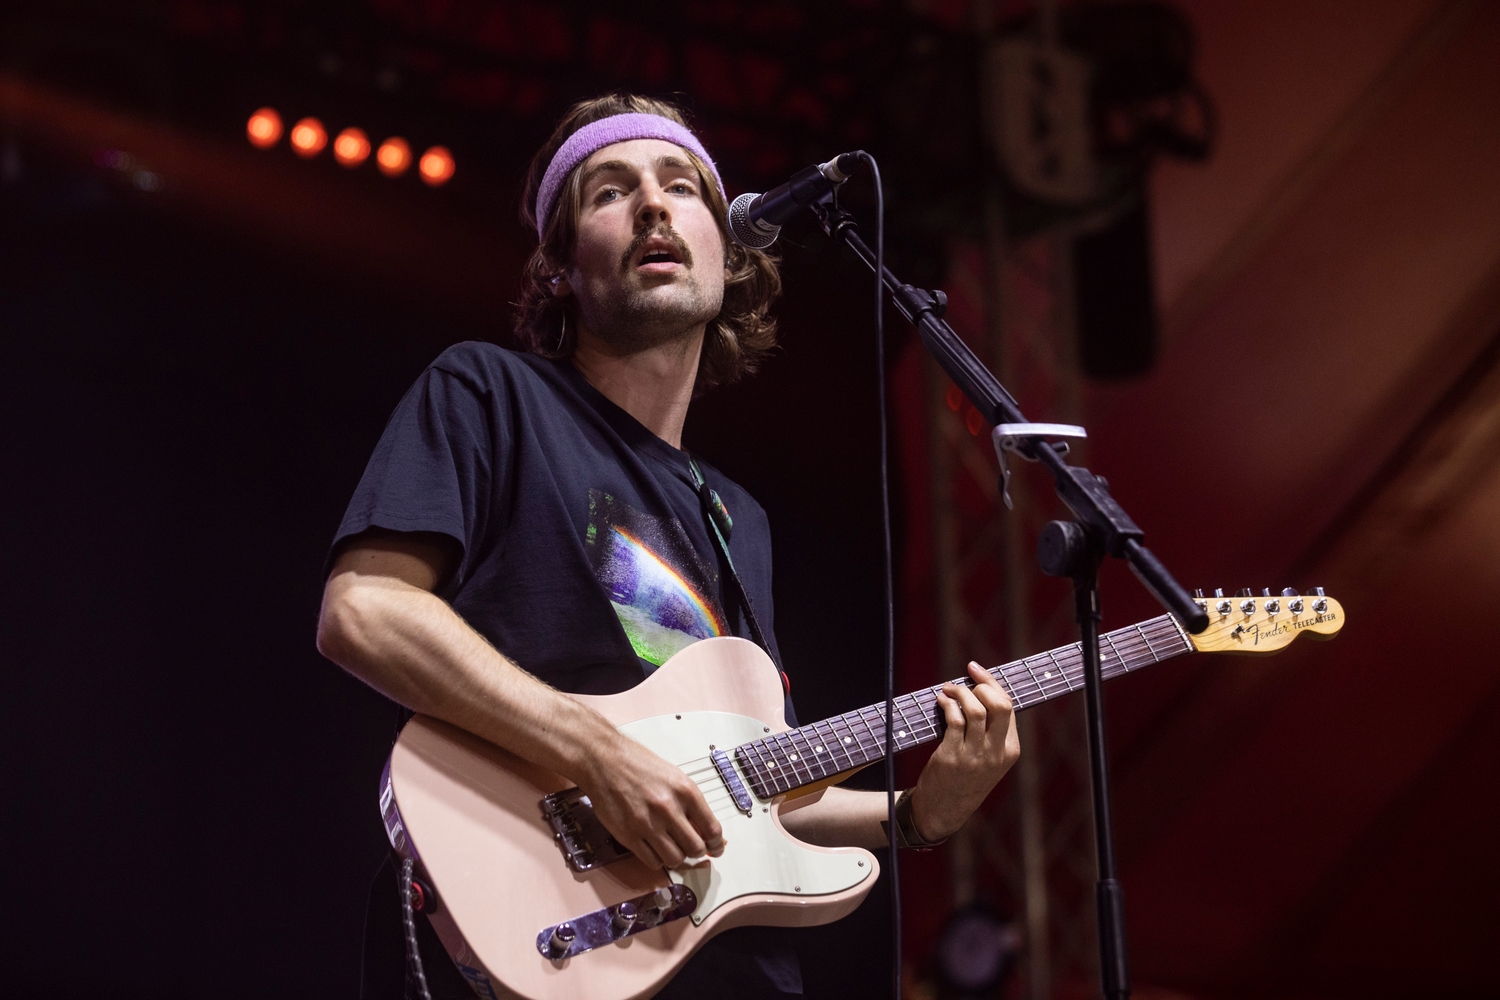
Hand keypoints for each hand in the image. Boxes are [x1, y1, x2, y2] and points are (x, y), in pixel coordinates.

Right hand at [573, 731, 725, 870]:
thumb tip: (707, 830)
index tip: (716, 847)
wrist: (605, 761)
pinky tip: (654, 847)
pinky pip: (652, 862)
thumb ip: (691, 804)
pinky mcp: (629, 836)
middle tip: (691, 846)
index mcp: (685, 791)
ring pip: (675, 859)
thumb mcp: (674, 777)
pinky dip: (657, 859)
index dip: (717, 844)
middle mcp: (668, 808)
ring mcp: (648, 824)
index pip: (712, 829)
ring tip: (671, 846)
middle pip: (696, 849)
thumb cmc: (638, 765)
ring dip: (677, 857)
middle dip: (697, 851)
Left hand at [908, 661, 1019, 842]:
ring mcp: (974, 755)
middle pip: (999, 705)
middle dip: (981, 685)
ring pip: (975, 710)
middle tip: (965, 681)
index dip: (991, 684)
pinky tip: (941, 702)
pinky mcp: (952, 756)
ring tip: (948, 689)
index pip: (1008, 706)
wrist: (946, 808)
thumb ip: (992, 730)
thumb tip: (982, 688)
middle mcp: (996, 753)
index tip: (976, 669)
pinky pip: (953, 720)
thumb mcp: (990, 757)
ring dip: (960, 692)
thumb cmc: (967, 776)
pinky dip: (947, 704)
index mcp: (1010, 750)